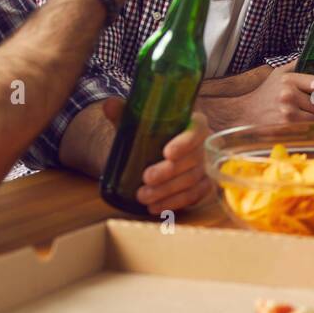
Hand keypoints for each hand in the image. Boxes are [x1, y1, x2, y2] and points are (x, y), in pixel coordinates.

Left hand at [103, 98, 213, 214]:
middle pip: (192, 160)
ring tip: (143, 197)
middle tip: (146, 179)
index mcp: (194, 124)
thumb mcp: (136, 121)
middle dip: (168, 172)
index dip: (184, 143)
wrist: (152, 152)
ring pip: (191, 181)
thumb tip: (109, 104)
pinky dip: (175, 203)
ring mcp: (204, 167)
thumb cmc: (148, 133)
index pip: (196, 131)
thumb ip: (124, 112)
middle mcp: (203, 146)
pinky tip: (156, 208)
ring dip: (168, 192)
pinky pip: (193, 197)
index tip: (166, 153)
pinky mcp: (202, 186)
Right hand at [243, 60, 313, 123]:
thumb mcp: (278, 74)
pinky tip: (309, 127)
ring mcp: (286, 112)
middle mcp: (288, 94)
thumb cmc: (264, 94)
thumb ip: (296, 65)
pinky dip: (312, 129)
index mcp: (289, 79)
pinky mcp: (284, 127)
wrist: (243, 114)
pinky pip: (308, 129)